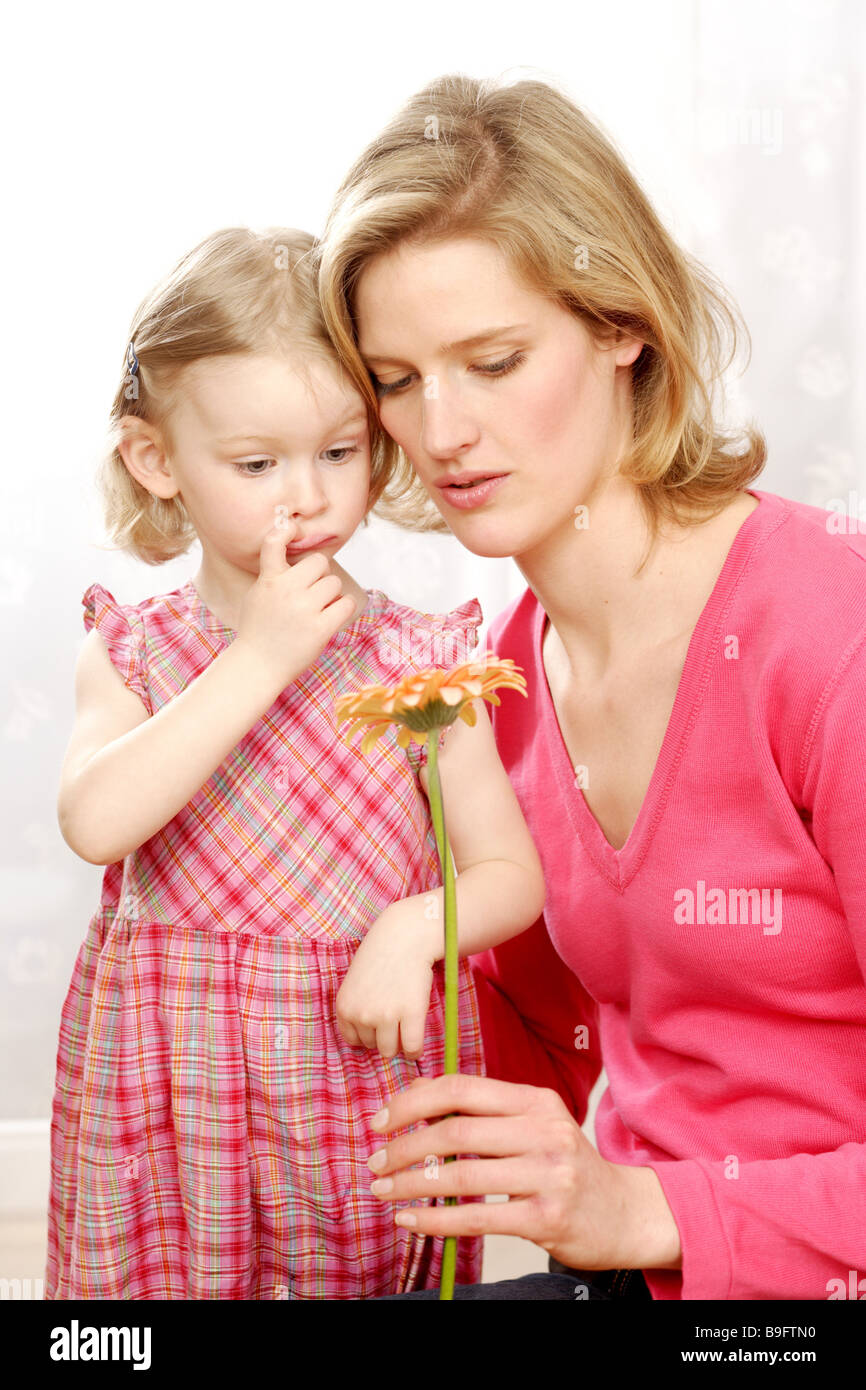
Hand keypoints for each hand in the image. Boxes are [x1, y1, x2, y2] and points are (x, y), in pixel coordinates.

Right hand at [234, 521, 356, 689]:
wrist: (258, 665)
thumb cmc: (259, 628)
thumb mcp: (258, 594)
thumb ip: (274, 573)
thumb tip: (294, 546)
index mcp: (269, 580)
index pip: (274, 542)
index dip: (285, 530)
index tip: (292, 528)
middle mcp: (286, 590)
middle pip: (320, 562)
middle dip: (319, 575)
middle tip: (311, 593)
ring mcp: (304, 609)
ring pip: (333, 583)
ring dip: (331, 595)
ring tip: (317, 610)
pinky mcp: (320, 628)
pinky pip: (346, 603)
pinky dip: (342, 608)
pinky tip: (331, 617)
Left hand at [335, 901, 440, 1060]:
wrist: (405, 936)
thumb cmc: (381, 956)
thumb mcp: (356, 982)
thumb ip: (357, 1008)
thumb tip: (367, 1042)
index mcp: (344, 1007)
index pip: (353, 1040)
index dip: (368, 1034)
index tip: (379, 1026)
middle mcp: (361, 1014)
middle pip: (373, 1046)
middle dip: (384, 1037)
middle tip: (395, 1020)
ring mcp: (386, 1015)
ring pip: (390, 1050)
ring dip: (399, 1044)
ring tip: (406, 1028)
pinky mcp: (411, 1013)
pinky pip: (411, 1047)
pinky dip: (414, 1051)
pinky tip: (416, 1044)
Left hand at [364, 1074, 682, 1270]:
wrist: (625, 1213)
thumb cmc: (566, 1167)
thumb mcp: (534, 1126)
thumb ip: (483, 1112)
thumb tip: (416, 1099)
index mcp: (537, 1100)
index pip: (462, 1089)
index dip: (413, 1102)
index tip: (381, 1120)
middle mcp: (545, 1131)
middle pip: (456, 1131)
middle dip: (404, 1146)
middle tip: (375, 1162)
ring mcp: (548, 1175)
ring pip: (461, 1175)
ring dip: (410, 1183)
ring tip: (383, 1190)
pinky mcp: (546, 1218)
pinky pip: (476, 1217)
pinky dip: (434, 1219)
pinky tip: (410, 1219)